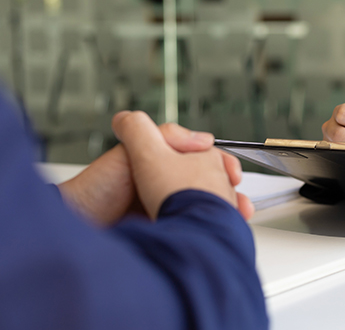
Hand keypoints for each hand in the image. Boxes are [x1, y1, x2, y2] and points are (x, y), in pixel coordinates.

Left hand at [111, 111, 253, 219]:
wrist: (81, 224)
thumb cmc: (99, 187)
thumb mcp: (136, 150)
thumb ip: (168, 136)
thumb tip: (206, 139)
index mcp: (164, 164)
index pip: (204, 161)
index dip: (221, 165)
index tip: (232, 173)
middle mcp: (169, 186)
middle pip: (211, 186)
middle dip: (230, 192)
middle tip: (239, 200)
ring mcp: (170, 210)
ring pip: (207, 208)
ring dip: (226, 211)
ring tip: (237, 216)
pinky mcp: (169, 231)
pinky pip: (195, 227)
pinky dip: (210, 228)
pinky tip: (220, 229)